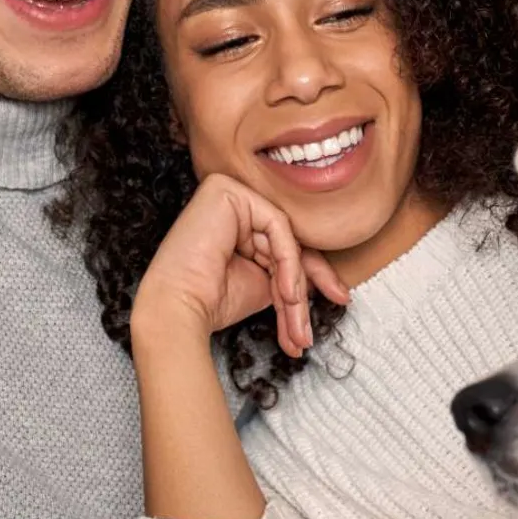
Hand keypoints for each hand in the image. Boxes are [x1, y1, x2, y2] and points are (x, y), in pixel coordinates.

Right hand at [133, 173, 348, 357]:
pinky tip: (287, 292)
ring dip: (296, 285)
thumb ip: (292, 270)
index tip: (339, 300)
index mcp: (237, 223)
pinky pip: (277, 225)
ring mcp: (228, 192)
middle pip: (287, 240)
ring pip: (285, 237)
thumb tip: (330, 279)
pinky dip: (288, 262)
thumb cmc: (212, 301)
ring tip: (296, 324)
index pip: (285, 244)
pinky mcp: (226, 190)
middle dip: (305, 287)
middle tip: (310, 328)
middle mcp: (232, 203)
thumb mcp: (267, 284)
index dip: (312, 276)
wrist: (179, 310)